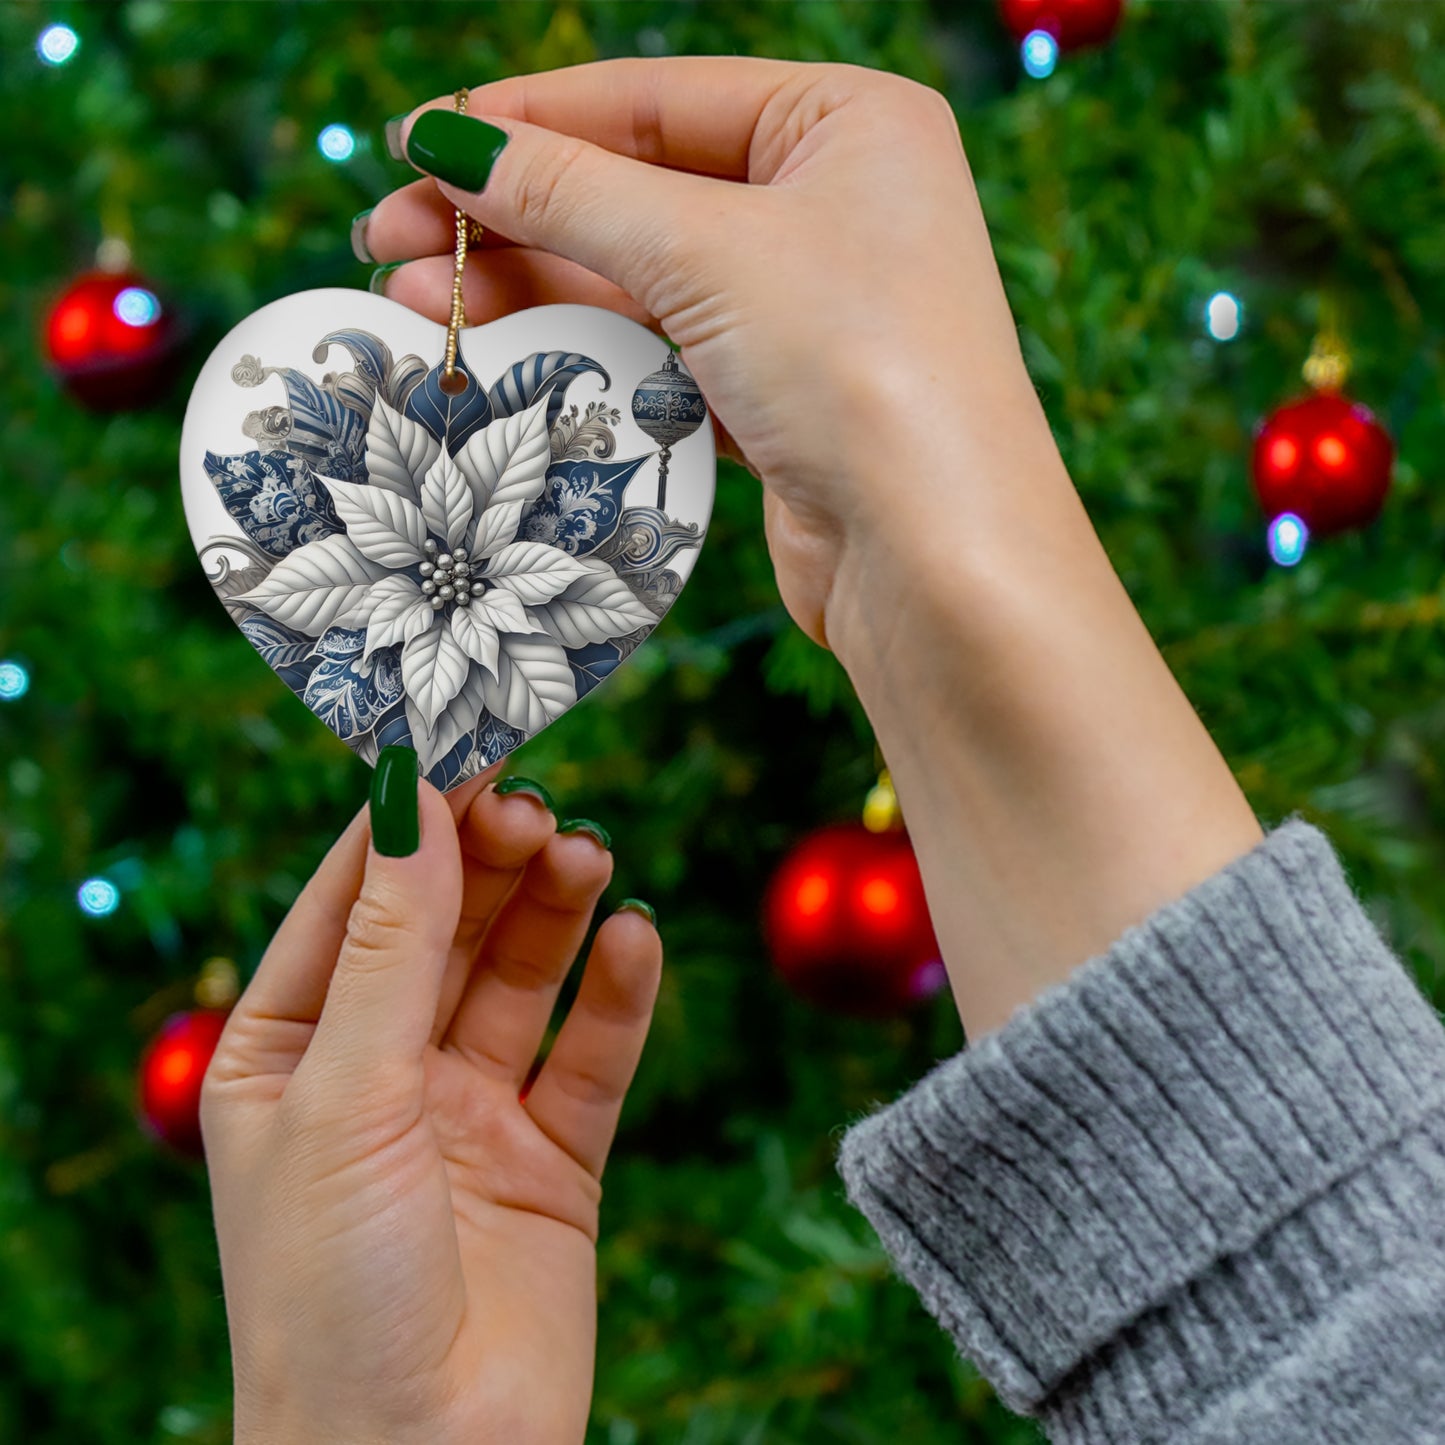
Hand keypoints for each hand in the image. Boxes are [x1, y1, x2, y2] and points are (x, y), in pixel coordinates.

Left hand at [201, 764, 660, 1444]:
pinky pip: (591, 1056)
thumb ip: (391, 946)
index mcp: (289, 1053)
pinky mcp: (552, 1159)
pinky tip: (635, 941)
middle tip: (537, 806)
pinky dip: (617, 995)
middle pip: (446, 929)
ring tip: (589, 856)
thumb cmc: (331, 1293)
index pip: (351, 903)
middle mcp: (380, 1073)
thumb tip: (410, 798)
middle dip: (489, 863)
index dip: (406, 824)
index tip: (462, 746)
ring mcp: (469, 1114)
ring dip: (555, 912)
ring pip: (521, 978)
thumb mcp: (346, 1095)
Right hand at [362, 56, 1042, 651]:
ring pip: (640, 277)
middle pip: (637, 188)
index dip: (528, 118)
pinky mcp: (780, 395)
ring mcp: (807, 305)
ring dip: (529, 287)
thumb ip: (571, 191)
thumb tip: (450, 141)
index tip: (417, 141)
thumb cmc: (859, 369)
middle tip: (389, 237)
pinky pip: (660, 350)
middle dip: (510, 214)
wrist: (936, 559)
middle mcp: (833, 203)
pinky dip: (582, 350)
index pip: (655, 98)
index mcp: (847, 123)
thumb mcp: (706, 251)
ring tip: (414, 301)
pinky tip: (498, 352)